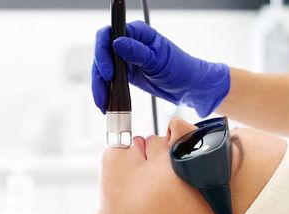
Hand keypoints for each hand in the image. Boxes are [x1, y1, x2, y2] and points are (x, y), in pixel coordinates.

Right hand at [92, 20, 229, 116]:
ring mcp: (126, 59)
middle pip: (102, 54)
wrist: (189, 86)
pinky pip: (111, 81)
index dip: (103, 52)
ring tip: (103, 104)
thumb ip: (137, 52)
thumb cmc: (181, 68)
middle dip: (99, 75)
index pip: (109, 34)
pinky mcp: (127, 74)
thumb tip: (117, 43)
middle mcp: (129, 43)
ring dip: (100, 87)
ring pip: (104, 70)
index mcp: (137, 33)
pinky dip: (107, 92)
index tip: (107, 71)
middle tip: (103, 94)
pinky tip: (106, 103)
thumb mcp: (159, 60)